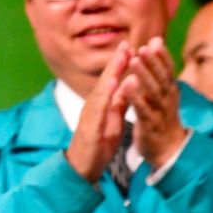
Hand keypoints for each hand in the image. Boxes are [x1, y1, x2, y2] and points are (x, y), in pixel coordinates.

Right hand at [66, 41, 132, 182]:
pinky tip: (113, 83)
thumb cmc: (98, 145)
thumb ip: (119, 103)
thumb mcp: (113, 121)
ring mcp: (90, 115)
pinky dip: (106, 94)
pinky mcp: (90, 126)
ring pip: (101, 90)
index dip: (119, 65)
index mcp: (100, 105)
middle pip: (105, 80)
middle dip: (116, 62)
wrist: (83, 168)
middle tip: (126, 44)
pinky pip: (99, 108)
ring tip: (122, 57)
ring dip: (111, 72)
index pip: (110, 81)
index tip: (130, 48)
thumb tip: (128, 85)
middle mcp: (93, 106)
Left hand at [119, 37, 187, 167]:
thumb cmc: (162, 116)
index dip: (162, 57)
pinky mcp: (149, 125)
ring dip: (144, 75)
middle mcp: (167, 99)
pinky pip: (142, 109)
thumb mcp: (163, 92)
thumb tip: (155, 41)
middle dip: (153, 62)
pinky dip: (135, 96)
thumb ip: (158, 69)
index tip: (155, 41)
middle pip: (161, 78)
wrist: (167, 149)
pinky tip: (126, 84)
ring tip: (134, 61)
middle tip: (144, 47)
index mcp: (169, 91)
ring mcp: (159, 112)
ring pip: (153, 92)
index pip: (168, 71)